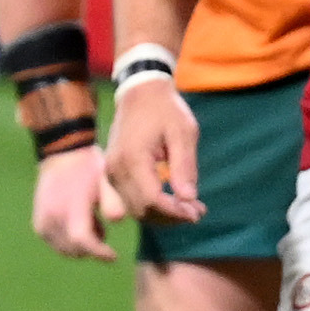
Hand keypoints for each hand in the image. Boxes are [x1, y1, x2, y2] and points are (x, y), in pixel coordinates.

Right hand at [28, 142, 118, 261]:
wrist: (62, 154)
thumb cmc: (89, 167)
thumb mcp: (106, 180)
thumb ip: (113, 201)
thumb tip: (118, 220)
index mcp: (71, 206)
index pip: (83, 241)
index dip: (99, 253)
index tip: (113, 256)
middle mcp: (53, 217)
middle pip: (75, 250)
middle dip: (92, 249)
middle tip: (102, 230)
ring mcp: (43, 222)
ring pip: (64, 250)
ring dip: (80, 246)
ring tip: (90, 224)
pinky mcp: (39, 224)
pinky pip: (55, 244)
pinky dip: (68, 242)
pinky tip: (77, 224)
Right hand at [104, 79, 205, 223]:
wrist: (139, 93)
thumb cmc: (165, 109)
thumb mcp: (183, 133)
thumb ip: (185, 166)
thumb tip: (189, 199)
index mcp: (133, 158)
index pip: (152, 200)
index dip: (175, 212)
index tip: (198, 212)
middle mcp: (116, 170)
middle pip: (142, 210)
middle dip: (171, 217)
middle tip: (198, 211)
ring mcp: (111, 173)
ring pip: (135, 210)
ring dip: (162, 215)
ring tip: (189, 207)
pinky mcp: (113, 174)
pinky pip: (130, 200)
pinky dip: (151, 207)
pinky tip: (172, 201)